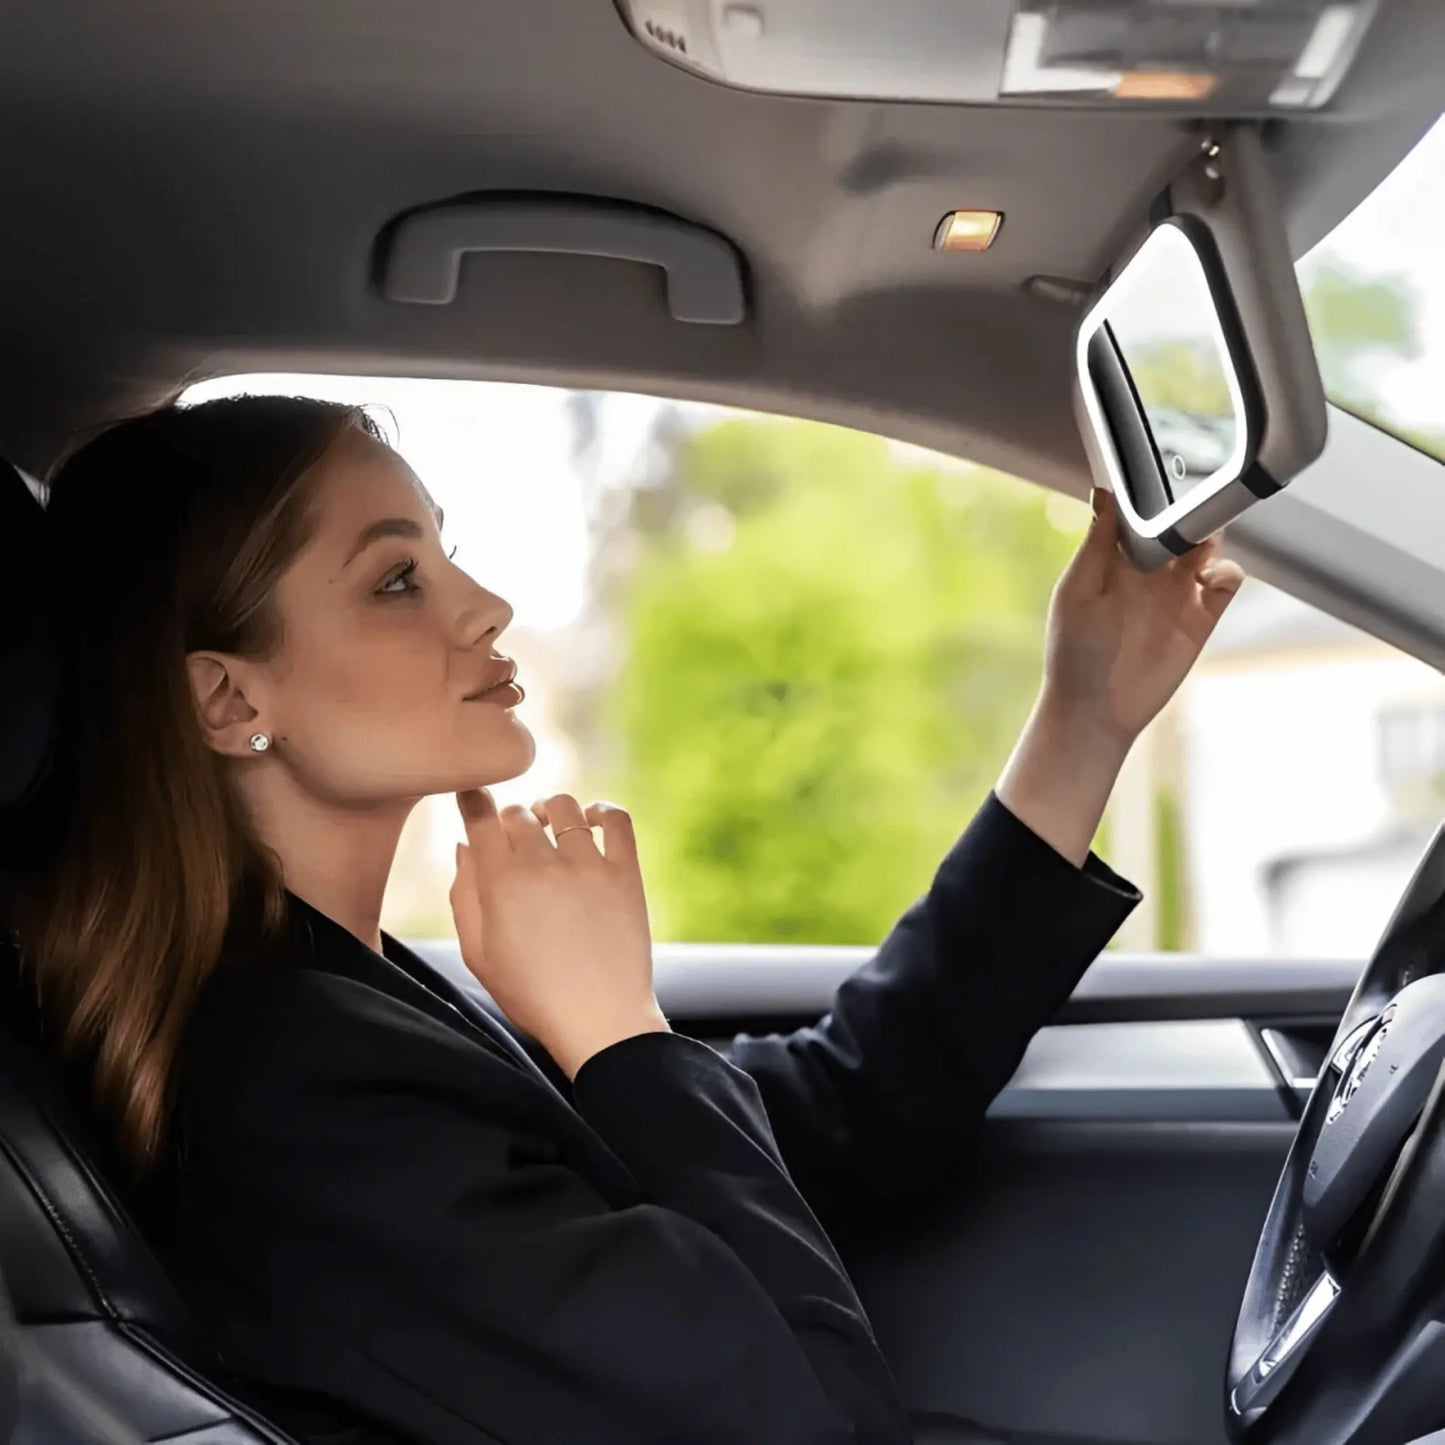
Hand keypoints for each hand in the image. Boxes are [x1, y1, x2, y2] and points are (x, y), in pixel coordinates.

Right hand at [450, 787, 670, 1080]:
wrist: (598, 1021)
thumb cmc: (532, 994)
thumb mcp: (479, 953)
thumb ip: (463, 895)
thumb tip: (464, 845)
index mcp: (500, 884)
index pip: (482, 818)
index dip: (474, 801)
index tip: (474, 799)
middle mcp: (543, 866)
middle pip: (519, 813)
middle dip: (510, 820)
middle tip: (514, 839)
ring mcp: (588, 866)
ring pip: (565, 807)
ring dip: (551, 812)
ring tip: (549, 828)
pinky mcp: (625, 873)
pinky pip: (615, 819)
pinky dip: (601, 810)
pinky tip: (591, 821)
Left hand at [1042, 487, 1244, 746]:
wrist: (1095, 708)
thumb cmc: (1074, 651)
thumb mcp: (1078, 590)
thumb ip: (1097, 543)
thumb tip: (1103, 493)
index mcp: (1115, 560)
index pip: (1141, 516)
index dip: (1152, 495)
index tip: (1160, 471)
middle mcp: (1149, 572)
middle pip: (1180, 525)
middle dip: (1188, 510)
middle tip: (1189, 506)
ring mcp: (1177, 594)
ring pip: (1207, 547)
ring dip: (1210, 535)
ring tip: (1199, 541)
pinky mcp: (1200, 619)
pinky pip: (1226, 583)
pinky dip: (1228, 571)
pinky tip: (1210, 577)